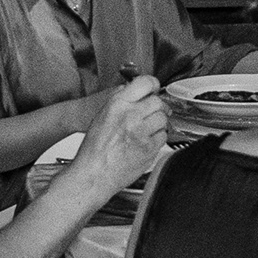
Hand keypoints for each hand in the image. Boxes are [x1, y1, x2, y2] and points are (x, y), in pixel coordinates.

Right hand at [74, 77, 171, 193]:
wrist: (94, 174)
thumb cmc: (95, 148)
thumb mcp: (102, 115)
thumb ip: (121, 100)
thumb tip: (135, 90)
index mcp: (117, 104)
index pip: (146, 82)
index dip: (152, 85)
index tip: (154, 89)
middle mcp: (131, 116)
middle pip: (158, 101)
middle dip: (156, 107)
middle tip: (151, 113)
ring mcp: (142, 133)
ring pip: (163, 119)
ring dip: (158, 123)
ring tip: (146, 130)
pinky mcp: (150, 148)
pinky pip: (163, 137)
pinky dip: (158, 138)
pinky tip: (145, 142)